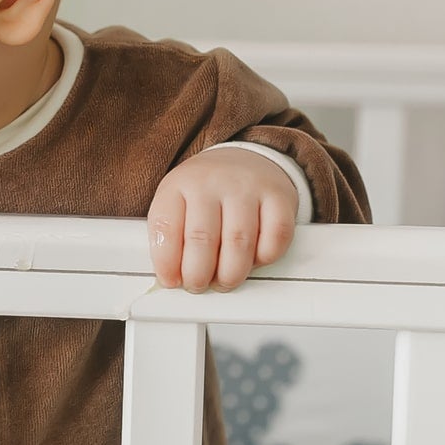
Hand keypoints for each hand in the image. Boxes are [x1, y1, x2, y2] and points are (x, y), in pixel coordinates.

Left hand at [147, 146, 297, 291]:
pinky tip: (252, 260)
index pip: (165, 227)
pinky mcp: (279, 197)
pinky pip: (275, 238)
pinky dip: (264, 259)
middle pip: (201, 239)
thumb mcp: (177, 202)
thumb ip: (169, 236)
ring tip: (224, 281)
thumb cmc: (206, 190)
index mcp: (179, 185)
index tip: (171, 281)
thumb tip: (170, 278)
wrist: (244, 159)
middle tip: (198, 286)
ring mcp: (247, 187)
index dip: (166, 263)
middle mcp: (212, 182)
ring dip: (230, 274)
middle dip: (198, 275)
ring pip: (239, 243)